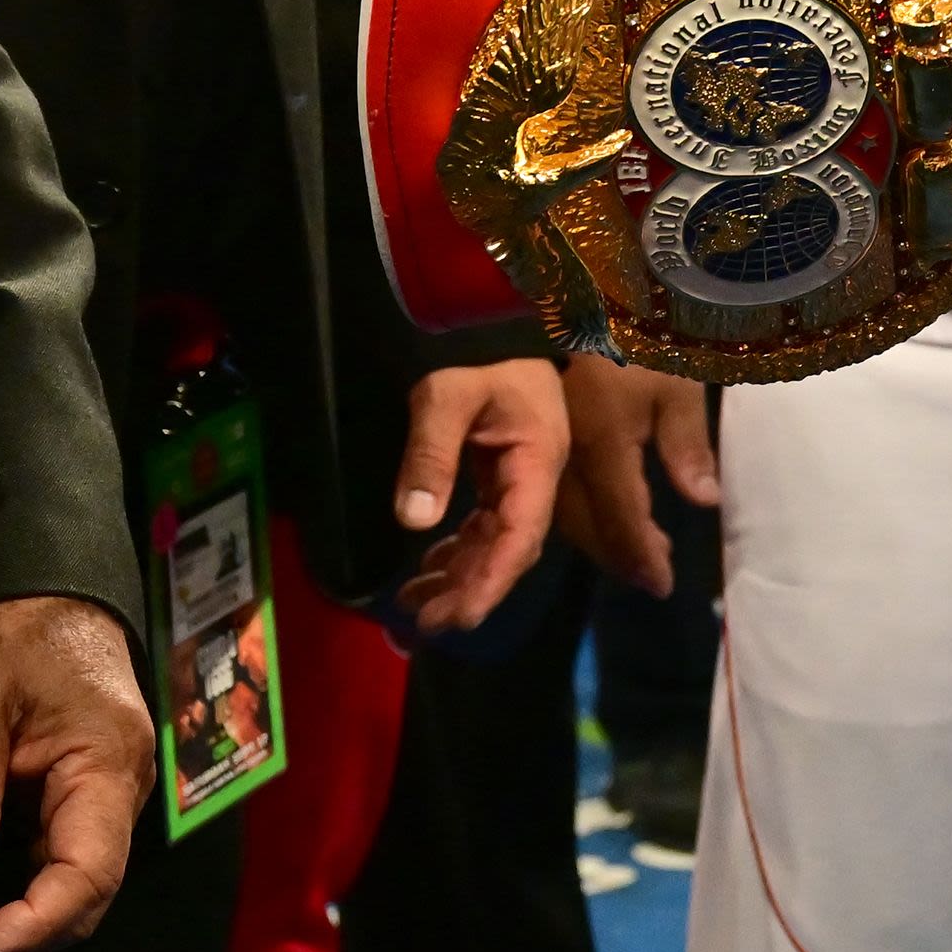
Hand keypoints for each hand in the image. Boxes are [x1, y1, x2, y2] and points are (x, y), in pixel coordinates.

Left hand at [0, 593, 147, 951]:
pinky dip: (23, 908)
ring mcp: (107, 800)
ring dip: (17, 932)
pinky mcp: (84, 802)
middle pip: (86, 898)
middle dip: (16, 941)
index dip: (31, 926)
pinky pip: (64, 869)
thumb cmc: (17, 635)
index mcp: (106, 764)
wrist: (50, 595)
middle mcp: (121, 792)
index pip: (86, 873)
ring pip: (76, 892)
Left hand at [389, 357, 567, 634]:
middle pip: (510, 549)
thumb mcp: (446, 396)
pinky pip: (481, 528)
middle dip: (473, 590)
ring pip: (494, 544)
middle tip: (428, 624)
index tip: (462, 614)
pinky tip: (426, 575)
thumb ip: (431, 454)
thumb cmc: (475, 357)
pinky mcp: (499, 479)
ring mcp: (518, 481)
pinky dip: (456, 555)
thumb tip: (413, 520)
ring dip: (460, 578)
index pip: (521, 533)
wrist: (491, 327)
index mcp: (537, 460)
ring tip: (415, 609)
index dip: (493, 578)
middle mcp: (535, 479)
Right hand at [557, 354, 719, 596]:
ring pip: (569, 515)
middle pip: (590, 527)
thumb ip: (688, 446)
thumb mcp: (676, 385)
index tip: (662, 585)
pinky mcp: (542, 440)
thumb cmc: (639, 341)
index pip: (622, 518)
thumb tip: (706, 501)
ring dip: (604, 540)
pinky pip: (558, 494)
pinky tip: (611, 518)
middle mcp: (566, 457)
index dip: (641, 556)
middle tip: (654, 576)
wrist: (579, 302)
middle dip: (622, 557)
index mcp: (602, 445)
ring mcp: (549, 450)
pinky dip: (586, 516)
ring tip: (643, 553)